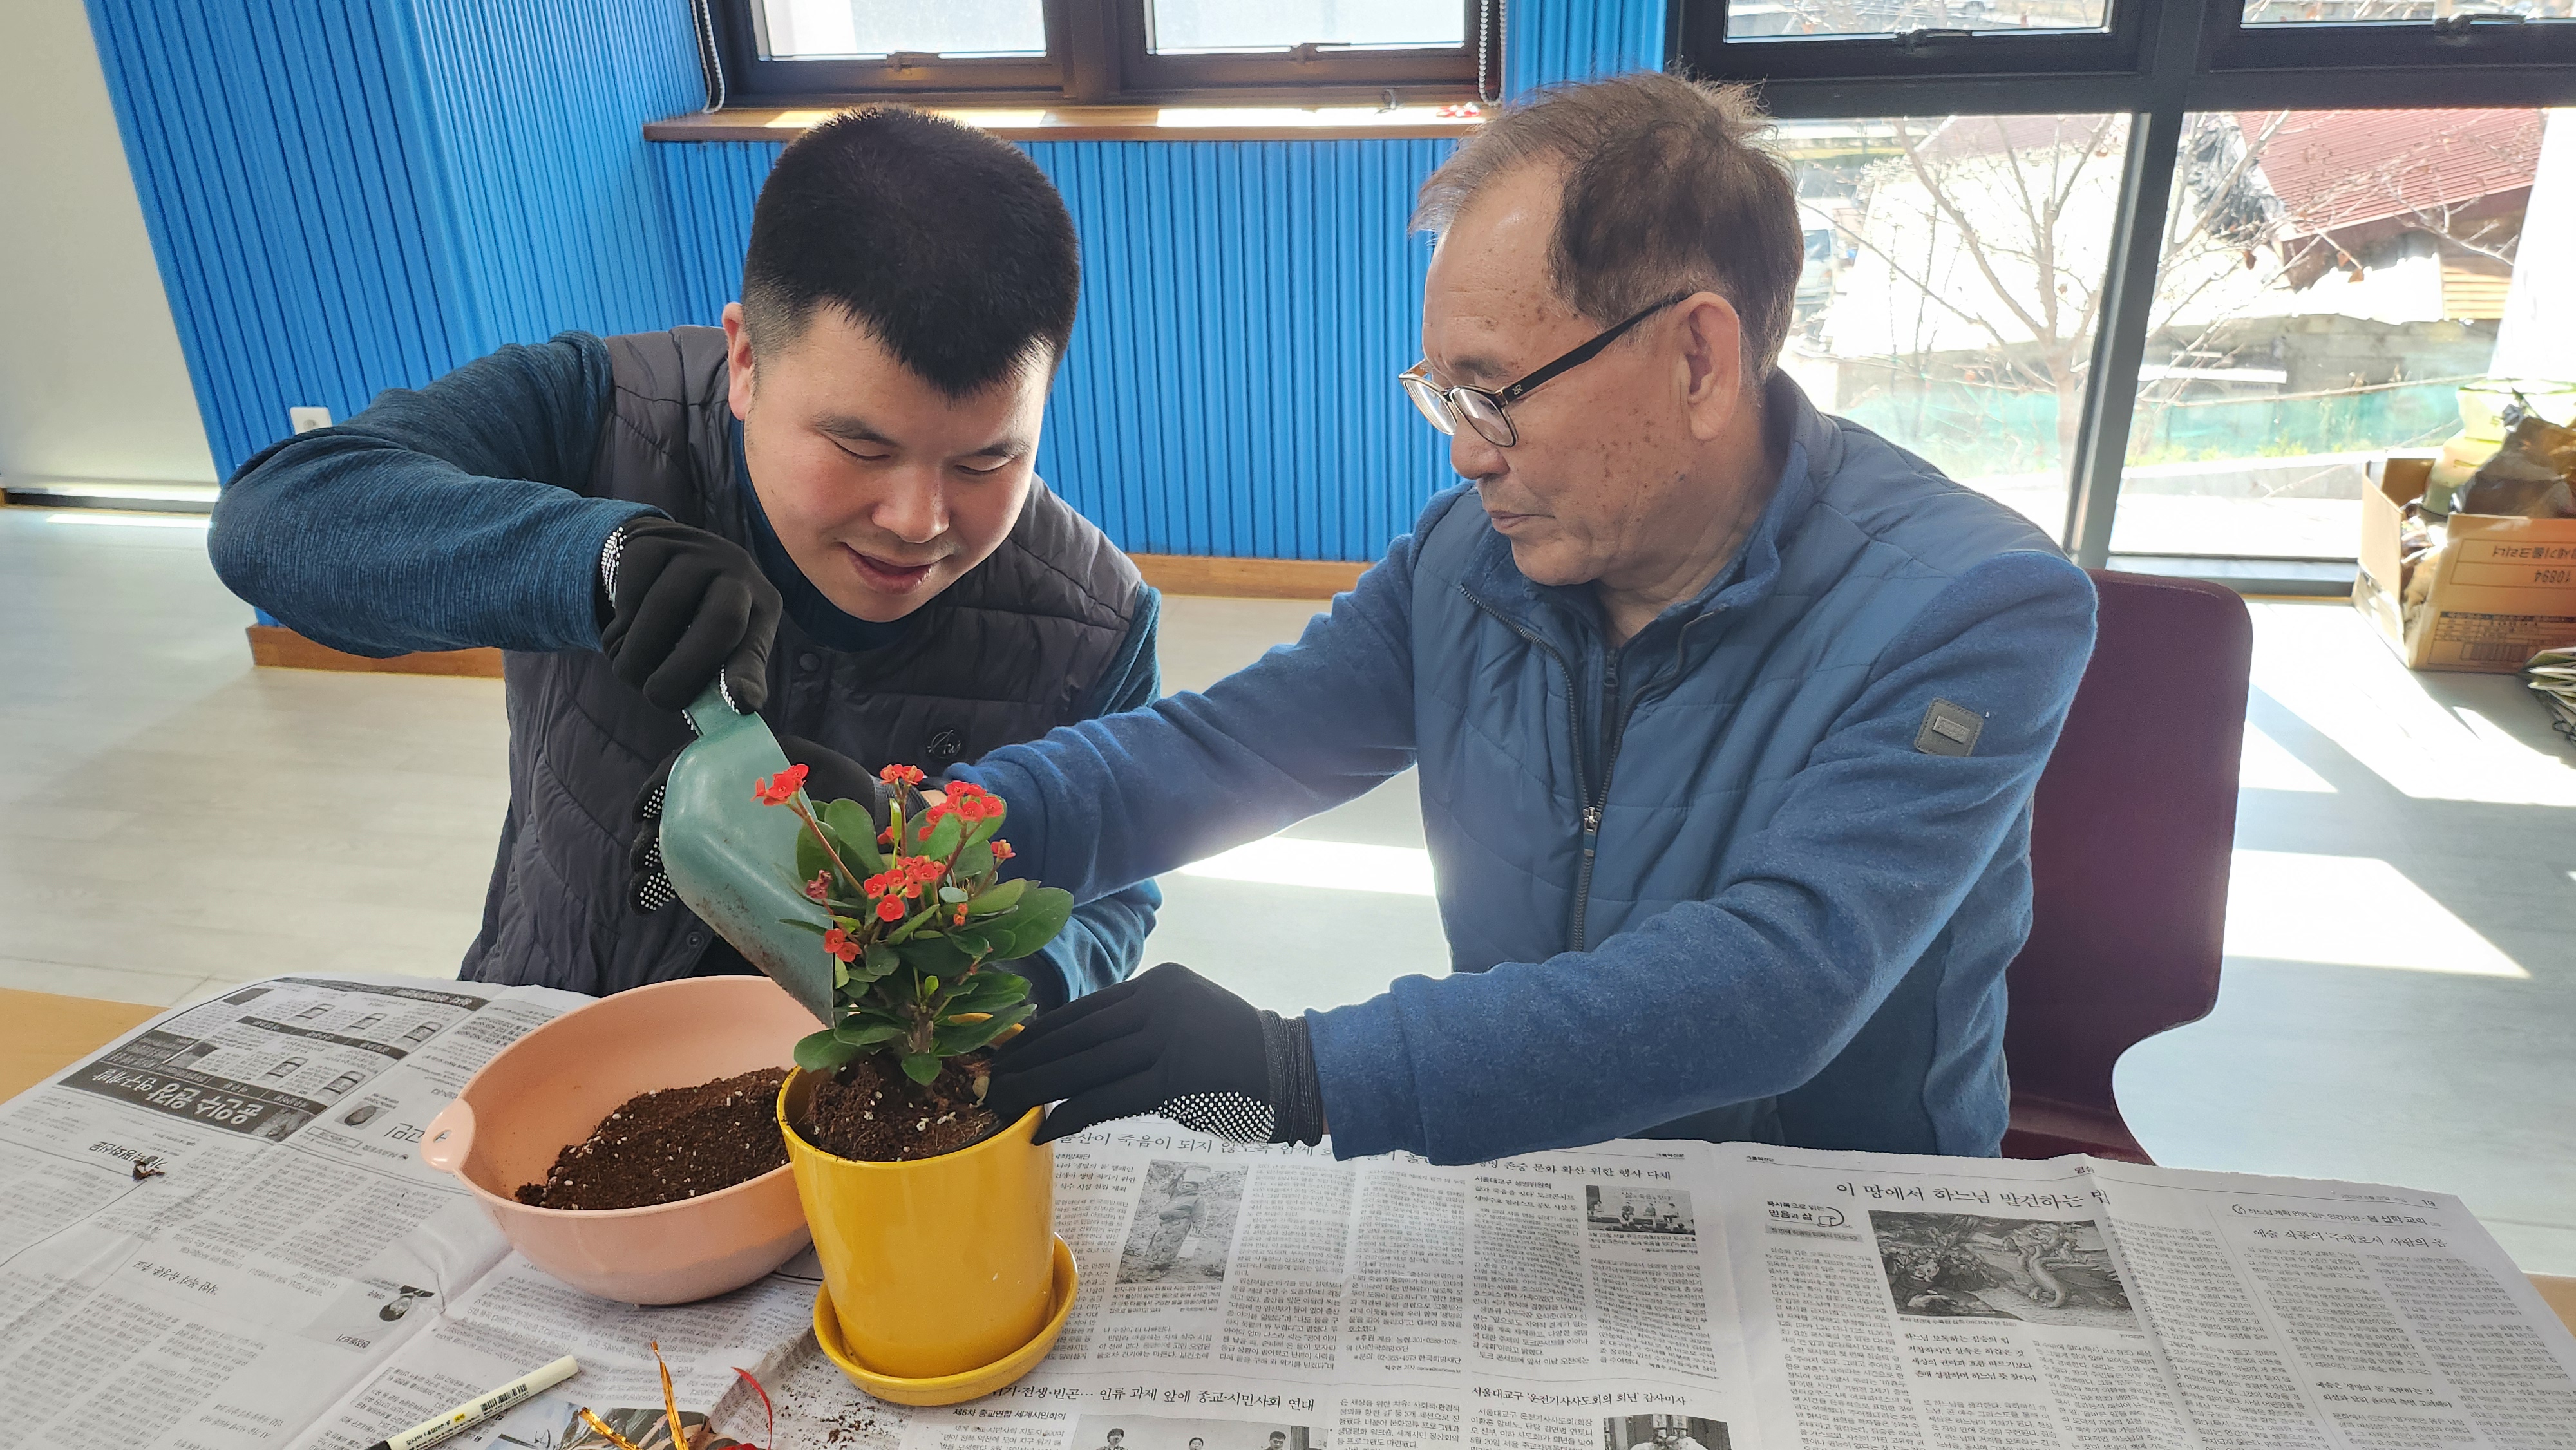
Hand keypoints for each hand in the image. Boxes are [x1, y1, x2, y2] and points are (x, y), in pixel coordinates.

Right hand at [599, 517, 782, 711]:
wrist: (657, 558)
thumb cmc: (691, 619)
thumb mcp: (717, 645)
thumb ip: (721, 678)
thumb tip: (733, 708)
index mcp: (762, 607)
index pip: (757, 645)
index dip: (747, 675)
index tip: (741, 703)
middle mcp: (739, 572)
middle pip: (721, 622)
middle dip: (682, 671)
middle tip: (656, 697)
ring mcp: (698, 551)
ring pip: (664, 609)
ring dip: (636, 653)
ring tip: (628, 669)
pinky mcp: (655, 540)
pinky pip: (631, 590)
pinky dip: (619, 623)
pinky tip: (621, 630)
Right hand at [628, 733, 881, 913]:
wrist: (869, 824)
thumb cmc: (850, 793)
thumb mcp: (827, 772)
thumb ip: (801, 771)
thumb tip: (776, 787)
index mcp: (746, 766)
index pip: (692, 767)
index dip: (662, 784)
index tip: (645, 810)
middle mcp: (732, 796)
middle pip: (678, 809)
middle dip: (650, 833)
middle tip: (640, 859)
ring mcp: (731, 829)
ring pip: (680, 840)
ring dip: (654, 861)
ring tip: (641, 887)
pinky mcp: (736, 857)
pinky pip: (698, 866)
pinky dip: (672, 882)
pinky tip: (647, 902)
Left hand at [985, 963, 1324, 1145]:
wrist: (1295, 1074)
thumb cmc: (1240, 1055)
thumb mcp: (1189, 1019)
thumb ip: (1142, 1028)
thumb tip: (1083, 1054)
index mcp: (1158, 983)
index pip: (1084, 1010)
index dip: (1039, 1034)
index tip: (1004, 1051)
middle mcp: (1158, 1002)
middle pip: (1075, 1035)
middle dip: (1024, 1060)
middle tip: (984, 1080)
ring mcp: (1166, 1038)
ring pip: (1082, 1066)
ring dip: (1034, 1088)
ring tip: (999, 1105)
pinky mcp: (1173, 1079)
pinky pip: (1107, 1099)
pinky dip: (1070, 1116)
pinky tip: (1042, 1130)